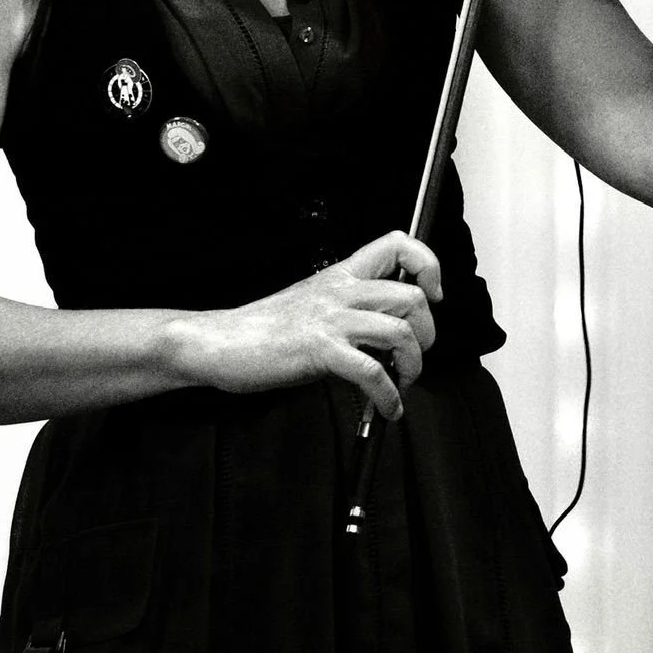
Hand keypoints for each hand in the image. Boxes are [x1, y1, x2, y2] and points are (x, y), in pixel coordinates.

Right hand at [174, 232, 442, 418]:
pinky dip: (388, 395)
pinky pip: (372, 372)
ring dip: (413, 364)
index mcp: (341, 275)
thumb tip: (391, 335)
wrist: (220, 342)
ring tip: (403, 383)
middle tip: (415, 355)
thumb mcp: (314, 302)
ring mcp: (331, 319)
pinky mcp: (320, 350)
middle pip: (412, 296)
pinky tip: (387, 407)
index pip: (397, 244)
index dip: (427, 264)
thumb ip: (351, 309)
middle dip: (427, 331)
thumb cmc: (265, 328)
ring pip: (400, 331)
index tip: (432, 293)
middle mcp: (341, 291)